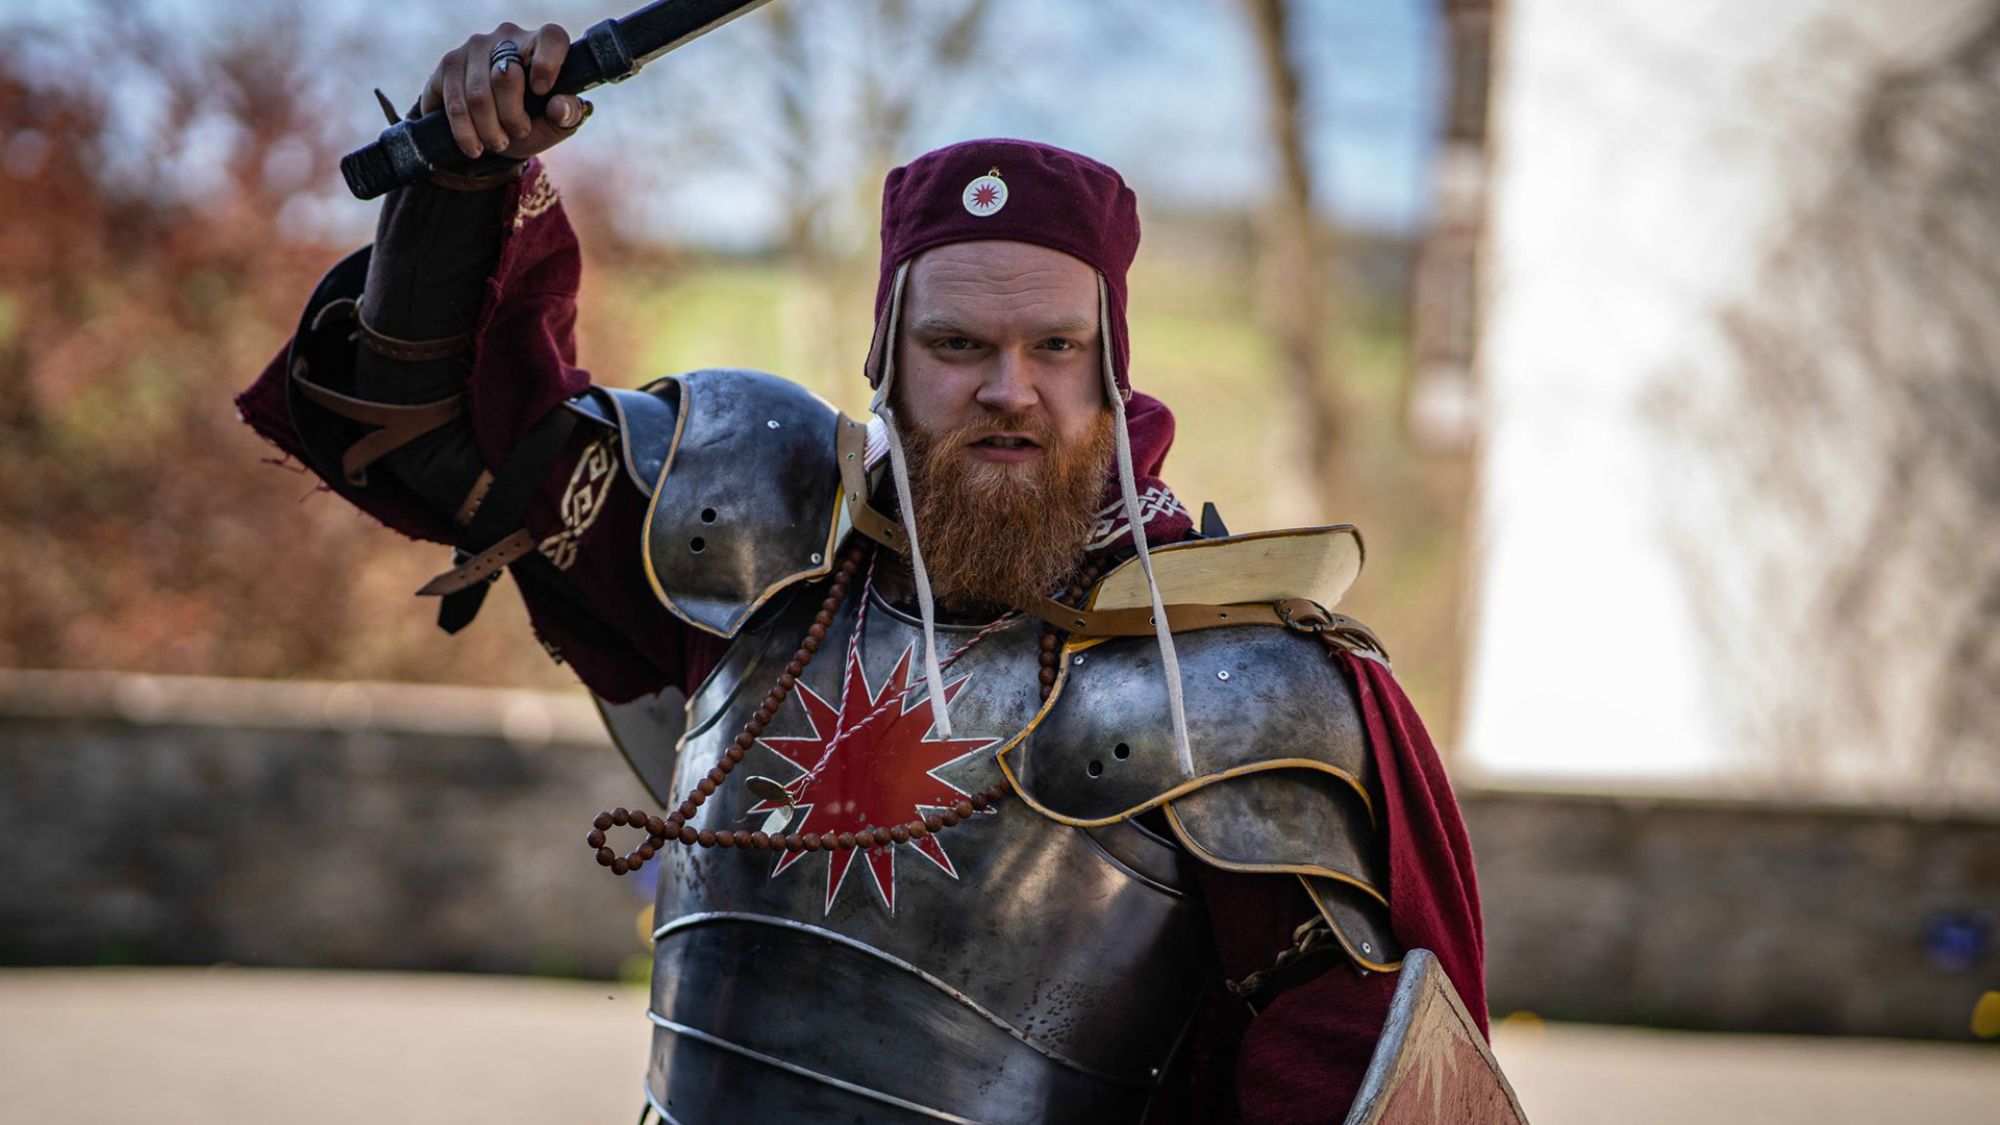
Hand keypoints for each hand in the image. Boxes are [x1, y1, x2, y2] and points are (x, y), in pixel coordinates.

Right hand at [419, 22, 587, 160]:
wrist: (492, 133)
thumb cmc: (532, 121)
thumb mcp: (556, 124)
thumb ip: (567, 115)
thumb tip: (559, 107)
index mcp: (541, 44)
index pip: (551, 39)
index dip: (548, 64)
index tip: (542, 90)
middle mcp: (506, 37)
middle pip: (506, 76)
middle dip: (512, 118)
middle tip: (518, 134)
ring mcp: (474, 48)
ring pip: (477, 95)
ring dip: (489, 131)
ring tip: (497, 144)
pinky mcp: (448, 64)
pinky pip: (454, 103)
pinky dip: (466, 133)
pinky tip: (474, 146)